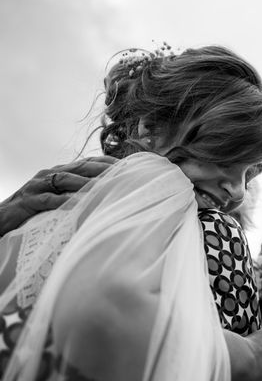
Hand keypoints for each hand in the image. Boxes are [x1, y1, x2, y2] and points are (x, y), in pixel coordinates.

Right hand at [0, 156, 116, 235]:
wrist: (0, 218)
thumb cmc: (34, 210)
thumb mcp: (58, 198)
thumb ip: (78, 194)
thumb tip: (106, 196)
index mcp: (59, 172)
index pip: (88, 162)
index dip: (108, 163)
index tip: (129, 166)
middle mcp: (49, 175)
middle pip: (80, 167)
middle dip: (103, 169)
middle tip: (124, 173)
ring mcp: (37, 186)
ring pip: (66, 180)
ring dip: (87, 183)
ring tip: (106, 187)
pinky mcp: (27, 201)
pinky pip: (47, 200)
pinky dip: (63, 202)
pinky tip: (78, 204)